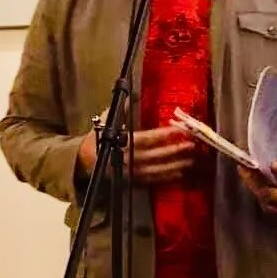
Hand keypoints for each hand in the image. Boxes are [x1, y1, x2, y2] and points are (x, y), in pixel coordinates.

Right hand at [77, 118, 195, 184]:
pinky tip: (180, 173)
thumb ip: (120, 111)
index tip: (178, 130)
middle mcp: (129, 158)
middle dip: (174, 151)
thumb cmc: (98, 139)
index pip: (147, 138)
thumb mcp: (106, 122)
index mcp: (122, 142)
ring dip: (175, 165)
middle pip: (156, 155)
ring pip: (157, 170)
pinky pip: (153, 180)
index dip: (163, 135)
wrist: (84, 163)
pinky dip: (167, 178)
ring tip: (191, 160)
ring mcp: (132, 172)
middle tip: (192, 145)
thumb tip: (131, 96)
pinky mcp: (133, 182)